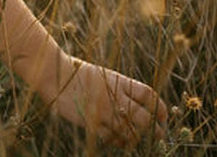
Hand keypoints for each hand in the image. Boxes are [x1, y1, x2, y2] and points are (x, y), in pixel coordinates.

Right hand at [51, 58, 167, 146]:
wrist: (53, 74)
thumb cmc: (77, 74)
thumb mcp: (102, 75)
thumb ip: (119, 89)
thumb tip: (139, 104)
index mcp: (118, 81)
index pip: (149, 95)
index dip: (160, 108)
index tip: (163, 117)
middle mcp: (114, 96)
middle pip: (145, 118)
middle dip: (155, 130)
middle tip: (157, 136)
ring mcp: (104, 110)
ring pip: (131, 132)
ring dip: (136, 139)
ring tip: (136, 141)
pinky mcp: (92, 121)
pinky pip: (112, 138)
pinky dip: (117, 141)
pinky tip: (117, 140)